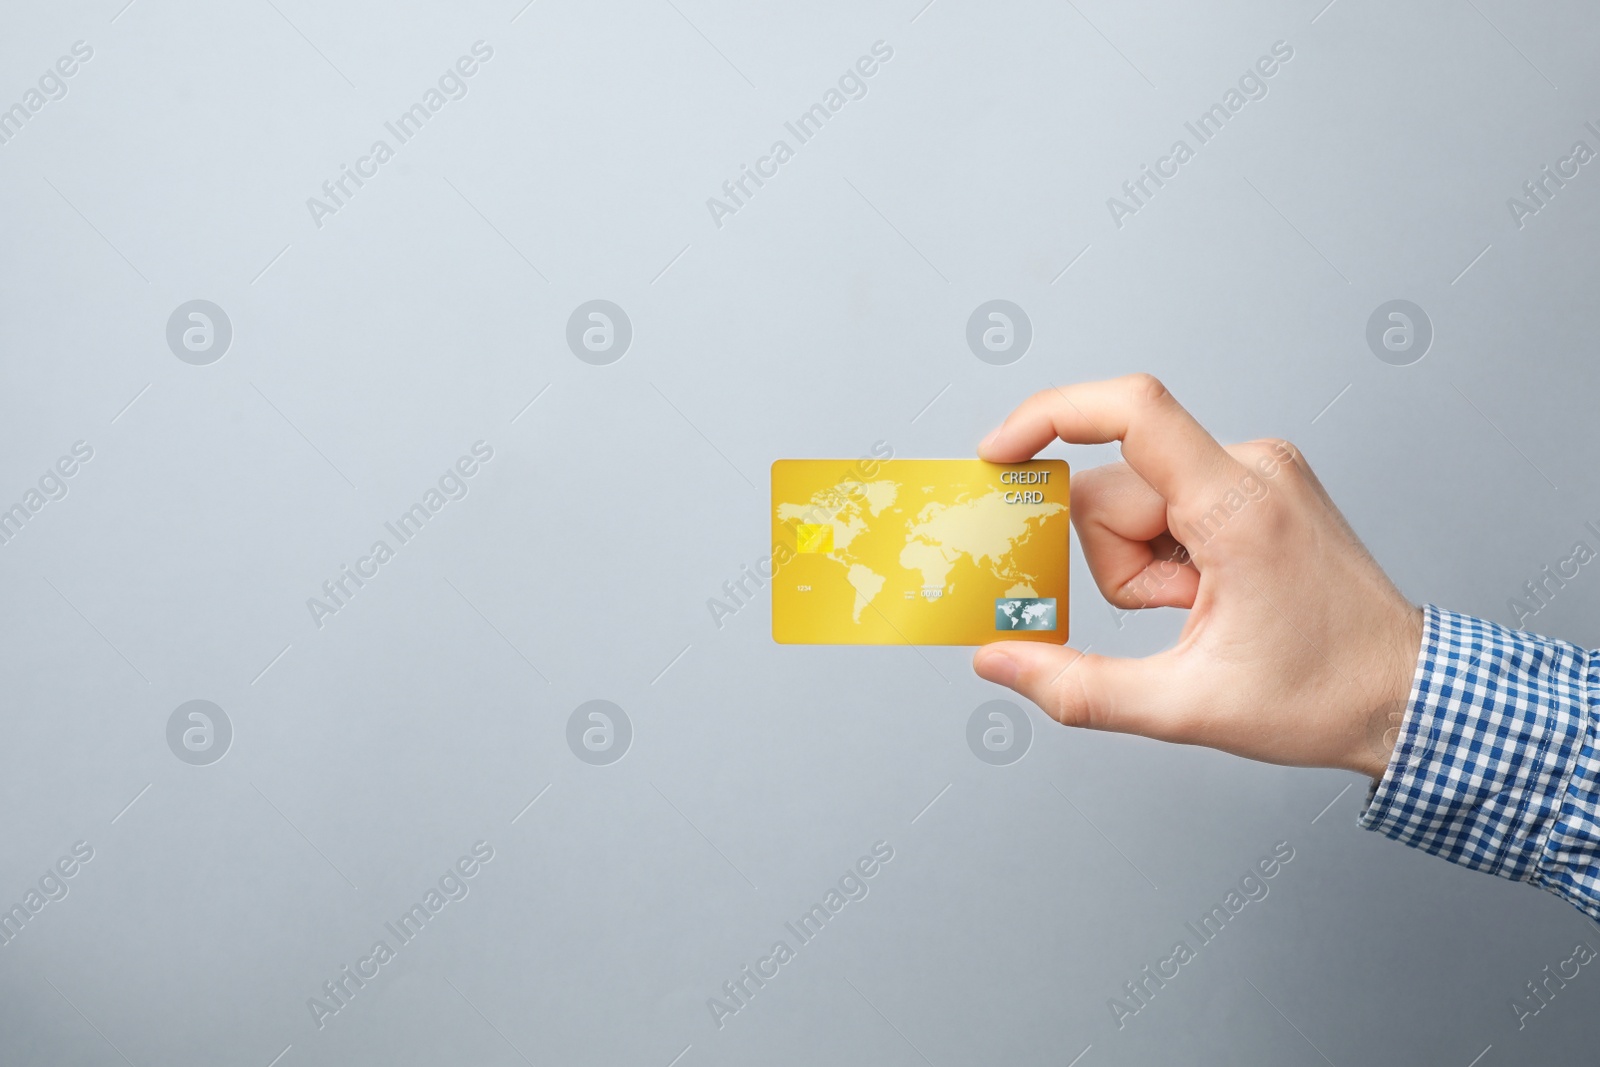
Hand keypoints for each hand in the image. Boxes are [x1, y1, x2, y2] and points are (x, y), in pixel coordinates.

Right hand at [972, 375, 1423, 778]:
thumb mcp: (1185, 708)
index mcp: (1239, 507)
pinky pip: (1166, 501)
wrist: (1405, 693)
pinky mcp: (1256, 481)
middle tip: (1170, 615)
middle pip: (1114, 487)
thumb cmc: (1322, 696)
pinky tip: (1205, 593)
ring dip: (1140, 563)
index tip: (998, 454)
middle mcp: (1251, 466)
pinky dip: (1163, 552)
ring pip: (1135, 498)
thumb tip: (997, 662)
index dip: (1050, 417)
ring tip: (1197, 611)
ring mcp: (1258, 470)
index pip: (1132, 412)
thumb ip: (1078, 687)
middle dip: (1114, 562)